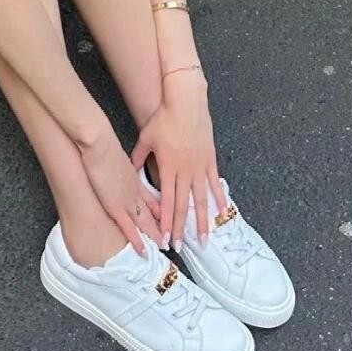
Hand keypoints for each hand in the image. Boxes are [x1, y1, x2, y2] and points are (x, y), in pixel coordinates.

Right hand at [79, 125, 164, 256]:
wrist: (99, 144)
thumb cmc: (105, 146)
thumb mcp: (118, 156)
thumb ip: (123, 167)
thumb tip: (124, 169)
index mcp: (135, 179)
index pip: (151, 199)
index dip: (160, 211)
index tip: (167, 219)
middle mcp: (135, 191)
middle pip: (152, 212)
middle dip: (162, 227)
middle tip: (173, 239)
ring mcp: (127, 200)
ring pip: (145, 222)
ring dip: (155, 235)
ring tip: (165, 247)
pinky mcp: (116, 206)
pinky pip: (129, 228)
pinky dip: (137, 241)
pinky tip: (144, 251)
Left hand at [130, 73, 224, 248]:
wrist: (185, 101)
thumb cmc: (164, 118)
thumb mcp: (146, 138)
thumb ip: (138, 157)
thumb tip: (130, 170)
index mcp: (168, 168)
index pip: (167, 202)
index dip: (167, 222)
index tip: (166, 239)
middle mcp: (185, 171)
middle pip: (184, 206)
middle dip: (182, 229)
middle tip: (181, 248)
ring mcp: (200, 166)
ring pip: (202, 199)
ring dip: (202, 221)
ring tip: (204, 239)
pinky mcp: (210, 159)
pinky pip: (215, 183)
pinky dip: (219, 199)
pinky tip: (221, 213)